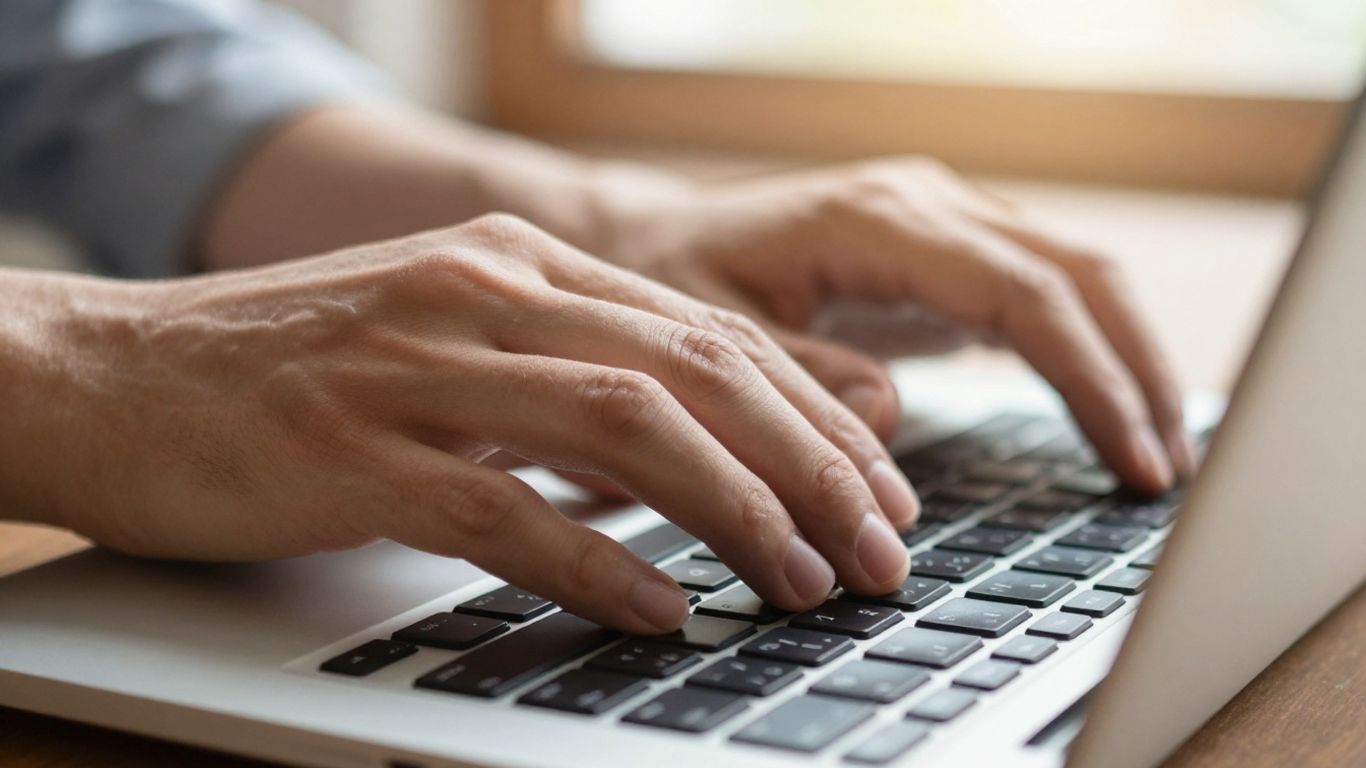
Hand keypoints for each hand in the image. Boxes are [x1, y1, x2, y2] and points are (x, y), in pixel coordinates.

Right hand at [3, 216, 919, 632]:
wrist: (113, 374)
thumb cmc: (288, 371)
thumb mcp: (449, 344)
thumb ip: (563, 379)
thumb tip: (688, 451)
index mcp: (517, 263)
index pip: (711, 333)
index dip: (814, 414)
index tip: (878, 487)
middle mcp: (485, 294)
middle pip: (697, 373)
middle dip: (811, 466)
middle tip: (877, 548)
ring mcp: (421, 367)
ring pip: (630, 428)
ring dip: (737, 512)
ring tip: (802, 580)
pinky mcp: (359, 451)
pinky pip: (507, 508)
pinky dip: (600, 563)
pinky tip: (661, 610)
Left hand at [605, 157, 1193, 492]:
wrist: (655, 242)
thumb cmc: (676, 284)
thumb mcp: (712, 341)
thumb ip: (799, 378)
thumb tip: (888, 421)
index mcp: (877, 221)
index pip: (1022, 293)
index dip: (1088, 376)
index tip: (1129, 457)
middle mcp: (926, 205)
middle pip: (1077, 274)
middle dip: (1134, 371)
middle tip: (1165, 471)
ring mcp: (943, 221)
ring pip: (1076, 275)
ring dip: (1127, 360)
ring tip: (1155, 453)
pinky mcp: (947, 251)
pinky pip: (1042, 291)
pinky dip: (1087, 350)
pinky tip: (1106, 411)